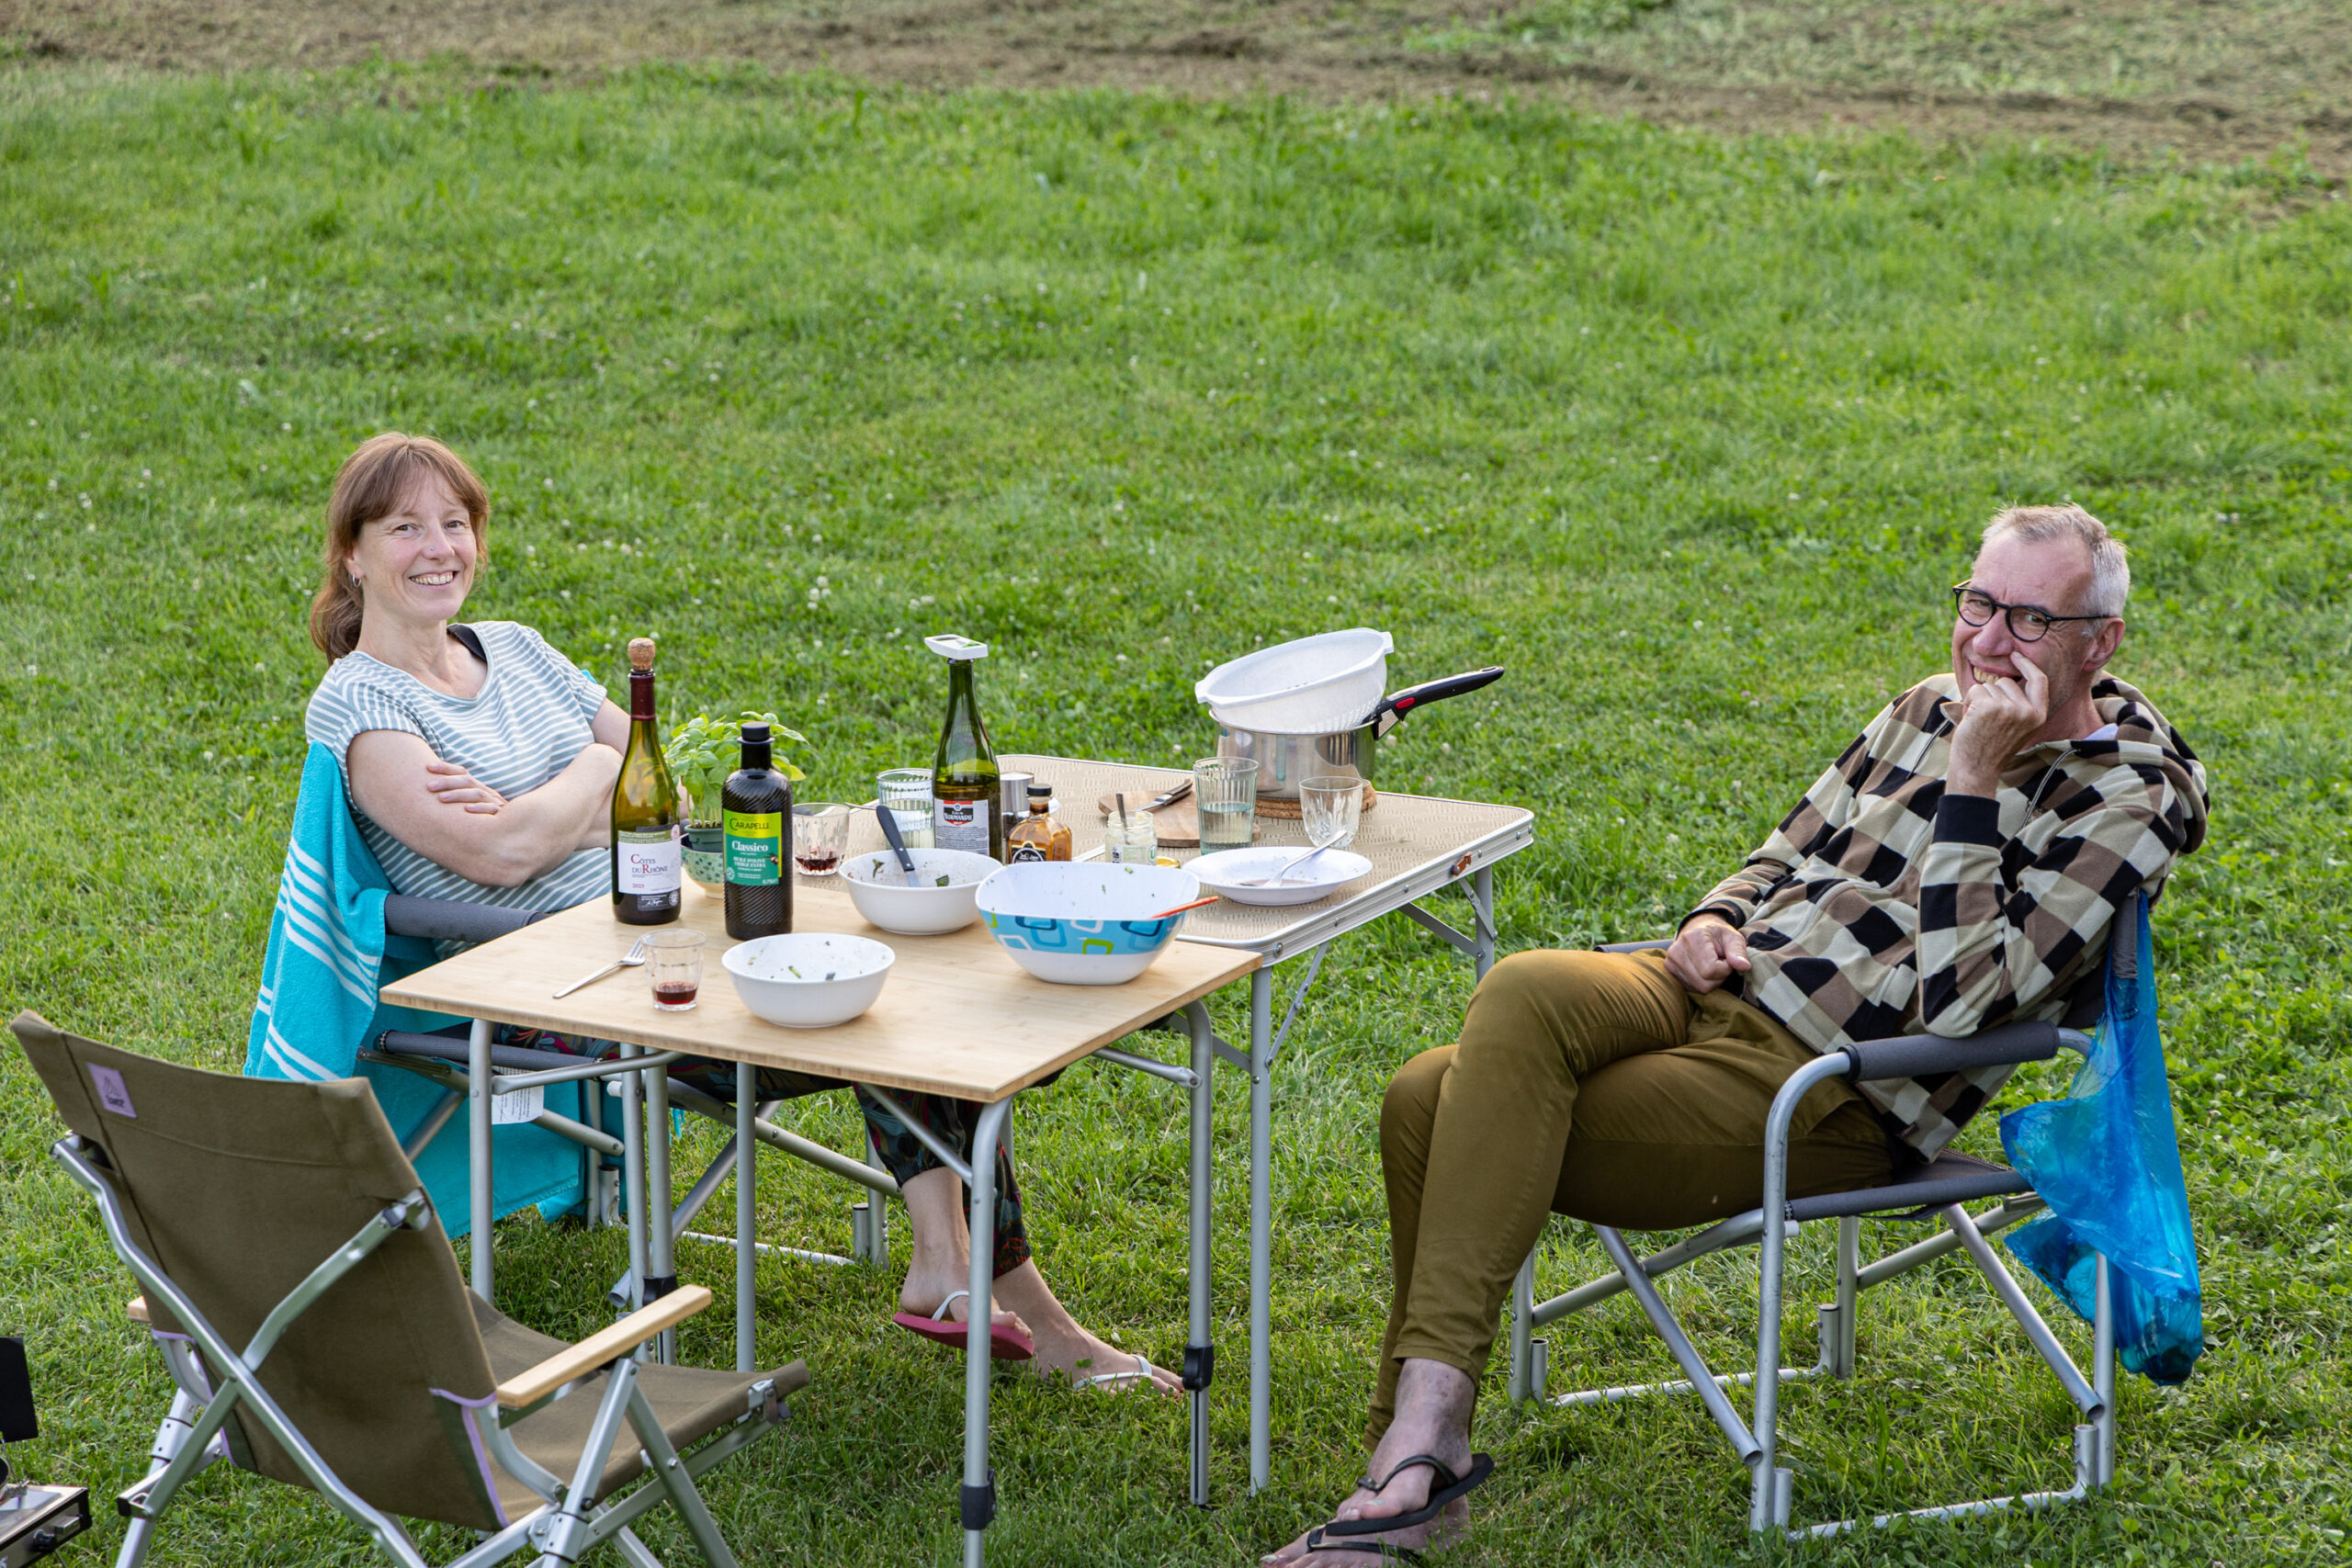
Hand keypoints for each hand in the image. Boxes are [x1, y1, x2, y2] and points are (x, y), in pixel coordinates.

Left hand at [423, 758, 508, 814]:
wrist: (511, 831)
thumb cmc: (483, 818)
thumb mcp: (471, 804)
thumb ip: (456, 797)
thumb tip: (431, 791)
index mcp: (477, 787)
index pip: (462, 773)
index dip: (446, 768)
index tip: (428, 767)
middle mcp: (486, 792)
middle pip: (467, 781)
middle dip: (447, 782)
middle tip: (429, 786)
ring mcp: (495, 802)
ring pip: (477, 794)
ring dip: (458, 795)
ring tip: (441, 798)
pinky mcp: (501, 815)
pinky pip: (491, 810)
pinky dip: (480, 808)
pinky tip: (467, 809)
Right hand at [1665, 914, 1749, 992]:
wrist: (1698, 930)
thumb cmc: (1719, 935)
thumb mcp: (1733, 938)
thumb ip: (1738, 951)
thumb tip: (1744, 967)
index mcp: (1692, 938)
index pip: (1711, 969)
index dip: (1725, 968)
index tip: (1727, 959)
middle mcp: (1677, 951)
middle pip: (1704, 983)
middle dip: (1718, 977)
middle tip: (1720, 963)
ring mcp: (1670, 962)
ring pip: (1698, 988)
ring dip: (1711, 982)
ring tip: (1711, 965)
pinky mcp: (1669, 971)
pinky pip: (1691, 989)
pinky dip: (1701, 983)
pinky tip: (1702, 971)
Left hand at [1949, 650, 2049, 796]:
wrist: (1977, 769)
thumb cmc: (1992, 748)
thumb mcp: (2018, 727)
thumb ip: (2020, 705)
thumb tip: (2007, 678)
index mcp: (2039, 715)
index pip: (2039, 680)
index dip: (2027, 665)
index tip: (2015, 655)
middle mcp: (2028, 711)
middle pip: (2006, 681)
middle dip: (1991, 695)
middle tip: (1987, 719)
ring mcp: (2010, 709)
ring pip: (1989, 686)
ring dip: (1978, 700)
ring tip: (1979, 722)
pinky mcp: (1990, 707)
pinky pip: (1975, 690)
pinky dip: (1968, 702)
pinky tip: (1970, 721)